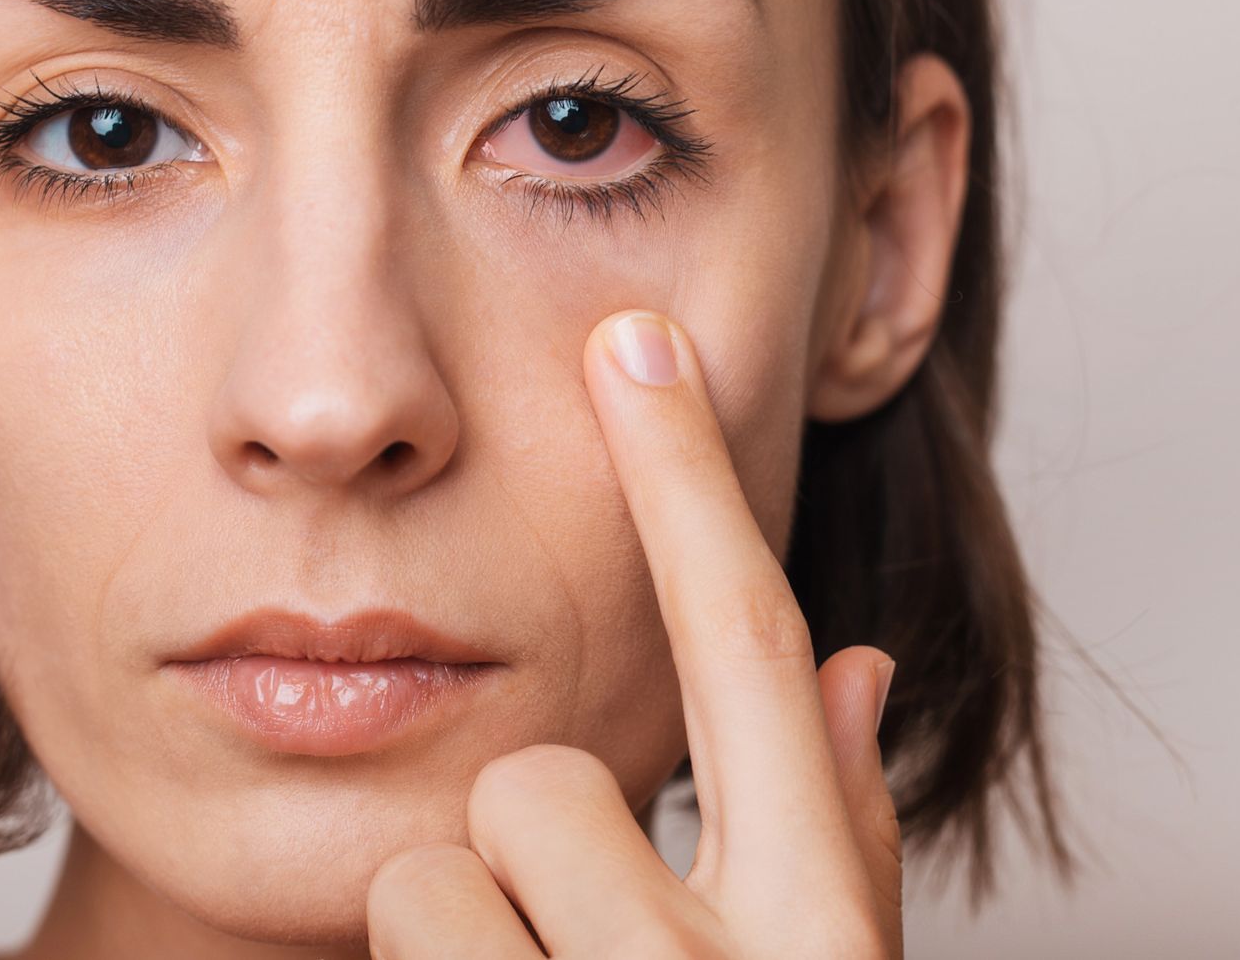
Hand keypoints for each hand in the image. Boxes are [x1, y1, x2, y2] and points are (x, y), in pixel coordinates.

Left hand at [366, 310, 901, 958]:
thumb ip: (841, 830)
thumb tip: (854, 664)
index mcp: (815, 931)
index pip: (746, 651)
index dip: (687, 481)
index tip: (635, 340)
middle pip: (541, 777)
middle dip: (532, 838)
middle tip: (566, 937)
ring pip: (439, 872)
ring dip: (469, 933)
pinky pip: (385, 929)